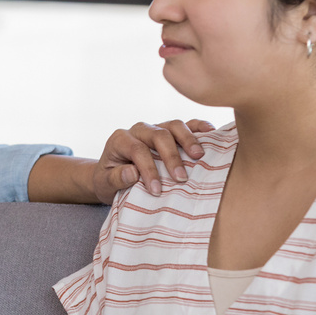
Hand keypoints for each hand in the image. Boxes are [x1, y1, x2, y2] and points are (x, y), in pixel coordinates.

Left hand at [90, 119, 213, 200]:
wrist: (111, 174)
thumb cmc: (108, 180)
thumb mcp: (104, 184)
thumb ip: (116, 178)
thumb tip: (132, 172)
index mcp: (120, 140)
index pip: (138, 151)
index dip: (149, 170)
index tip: (157, 190)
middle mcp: (139, 130)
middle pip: (158, 135)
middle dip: (171, 157)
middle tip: (181, 178)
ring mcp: (156, 128)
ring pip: (174, 125)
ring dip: (188, 140)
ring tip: (199, 156)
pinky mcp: (169, 131)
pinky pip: (186, 124)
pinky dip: (199, 126)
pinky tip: (211, 132)